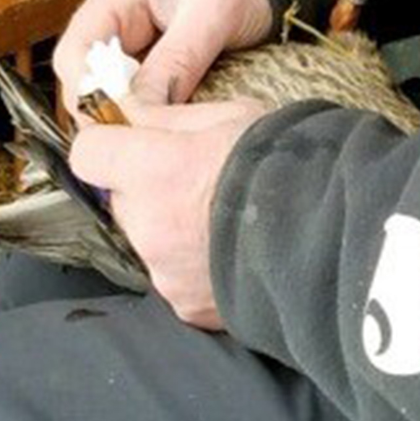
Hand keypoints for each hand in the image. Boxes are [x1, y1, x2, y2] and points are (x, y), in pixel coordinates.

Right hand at [53, 0, 274, 115]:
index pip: (75, 52)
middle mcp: (109, 23)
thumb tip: (143, 109)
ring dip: (123, 118)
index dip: (89, 91)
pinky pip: (128, 102)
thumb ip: (178, 59)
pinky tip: (163, 129)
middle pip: (81, 80)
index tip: (118, 120)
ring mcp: (123, 48)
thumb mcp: (214, 13)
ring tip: (156, 135)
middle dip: (106, 111)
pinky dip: (141, 117)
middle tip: (140, 136)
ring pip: (101, 97)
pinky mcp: (141, 70)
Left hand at [69, 96, 268, 328]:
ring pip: (148, 240)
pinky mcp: (186, 305)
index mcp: (155, 170)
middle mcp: (149, 225)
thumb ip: (170, 120)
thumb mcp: (230, 116)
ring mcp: (165, 271)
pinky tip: (232, 252)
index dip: (107, 145)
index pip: (89, 154)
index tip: (126, 142)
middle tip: (195, 181)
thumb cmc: (285, 165)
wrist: (331, 236)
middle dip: (145, 189)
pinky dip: (194, 266)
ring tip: (223, 221)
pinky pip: (175, 277)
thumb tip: (132, 115)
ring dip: (170, 229)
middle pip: (122, 201)